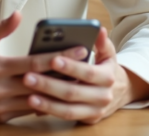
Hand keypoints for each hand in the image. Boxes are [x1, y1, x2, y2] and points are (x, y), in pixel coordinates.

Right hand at [0, 11, 87, 122]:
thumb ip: (2, 27)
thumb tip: (18, 15)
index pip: (34, 63)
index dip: (59, 56)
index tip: (79, 49)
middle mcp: (0, 89)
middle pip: (41, 82)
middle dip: (65, 74)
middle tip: (87, 66)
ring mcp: (2, 106)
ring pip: (38, 99)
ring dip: (58, 91)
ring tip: (78, 79)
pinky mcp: (2, 117)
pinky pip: (30, 110)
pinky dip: (45, 102)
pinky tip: (59, 94)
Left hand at [22, 26, 148, 123]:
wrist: (119, 92)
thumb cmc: (106, 69)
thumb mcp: (108, 53)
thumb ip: (102, 41)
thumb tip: (99, 29)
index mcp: (107, 77)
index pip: (88, 72)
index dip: (71, 67)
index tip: (53, 60)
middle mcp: (102, 96)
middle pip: (73, 92)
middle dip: (49, 85)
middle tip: (29, 77)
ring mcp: (94, 111)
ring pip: (68, 110)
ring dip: (47, 103)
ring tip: (29, 95)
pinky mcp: (86, 119)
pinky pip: (65, 117)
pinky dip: (49, 111)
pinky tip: (35, 105)